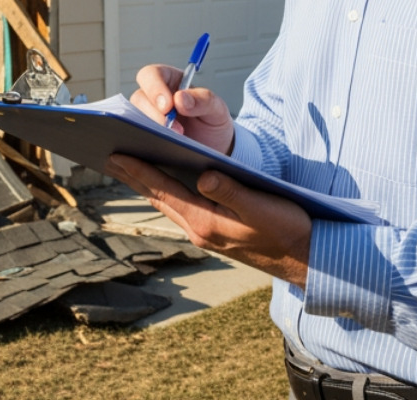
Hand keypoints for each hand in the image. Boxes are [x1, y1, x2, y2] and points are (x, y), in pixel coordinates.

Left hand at [104, 155, 310, 286]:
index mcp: (208, 223)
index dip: (139, 171)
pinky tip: (164, 184)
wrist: (306, 260)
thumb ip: (231, 192)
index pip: (165, 191)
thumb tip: (203, 175)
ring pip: (169, 204)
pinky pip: (182, 209)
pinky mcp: (215, 234)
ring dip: (148, 184)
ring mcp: (207, 235)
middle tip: (110, 155)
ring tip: (128, 166)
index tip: (115, 155)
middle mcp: (201, 231)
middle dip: (134, 176)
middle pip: (160, 198)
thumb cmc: (288, 229)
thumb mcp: (262, 206)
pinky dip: (167, 193)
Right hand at [130, 63, 234, 153]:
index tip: (168, 106)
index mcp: (169, 81)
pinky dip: (147, 143)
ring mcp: (146, 118)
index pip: (151, 75)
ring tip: (174, 141)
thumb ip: (203, 99)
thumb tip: (180, 98)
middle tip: (175, 130)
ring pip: (134, 119)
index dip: (154, 88)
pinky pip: (137, 138)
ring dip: (152, 131)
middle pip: (139, 98)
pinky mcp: (144, 137)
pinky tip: (163, 149)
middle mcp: (153, 98)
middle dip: (154, 115)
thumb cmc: (212, 122)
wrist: (214, 148)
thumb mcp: (216, 108)